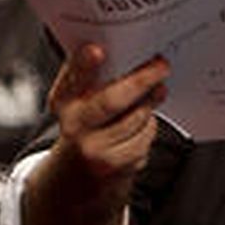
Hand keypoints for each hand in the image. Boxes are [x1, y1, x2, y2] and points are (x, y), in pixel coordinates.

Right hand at [25, 44, 168, 224]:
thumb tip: (116, 45)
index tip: (96, 50)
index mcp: (63, 102)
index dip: (82, 65)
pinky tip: (140, 128)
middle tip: (161, 66)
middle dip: (140, 81)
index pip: (70, 80)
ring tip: (155, 92)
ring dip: (150, 104)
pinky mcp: (113, 168)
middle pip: (110, 101)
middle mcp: (73, 126)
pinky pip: (144, 140)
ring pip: (136, 119)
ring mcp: (92, 150)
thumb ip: (93, 75)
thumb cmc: (86, 126)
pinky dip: (148, 130)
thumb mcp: (79, 101)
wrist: (77, 179)